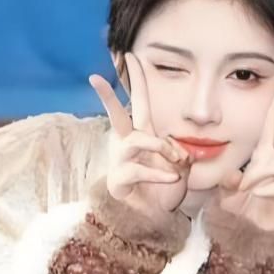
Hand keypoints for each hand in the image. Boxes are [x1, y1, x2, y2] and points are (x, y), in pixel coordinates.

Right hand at [90, 53, 191, 216]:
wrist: (151, 218)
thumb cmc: (163, 188)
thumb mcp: (179, 165)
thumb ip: (178, 151)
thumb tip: (179, 150)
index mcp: (143, 134)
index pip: (140, 101)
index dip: (137, 79)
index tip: (131, 55)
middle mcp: (128, 142)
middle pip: (117, 114)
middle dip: (107, 95)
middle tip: (94, 77)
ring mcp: (121, 159)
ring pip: (137, 140)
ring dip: (160, 147)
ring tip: (176, 160)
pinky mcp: (119, 178)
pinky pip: (139, 169)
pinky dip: (159, 172)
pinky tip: (172, 177)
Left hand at [216, 78, 273, 231]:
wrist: (252, 231)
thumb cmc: (243, 207)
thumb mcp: (226, 193)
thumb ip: (228, 182)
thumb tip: (236, 175)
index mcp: (263, 156)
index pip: (271, 124)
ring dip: (260, 174)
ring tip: (248, 188)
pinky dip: (266, 190)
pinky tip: (257, 196)